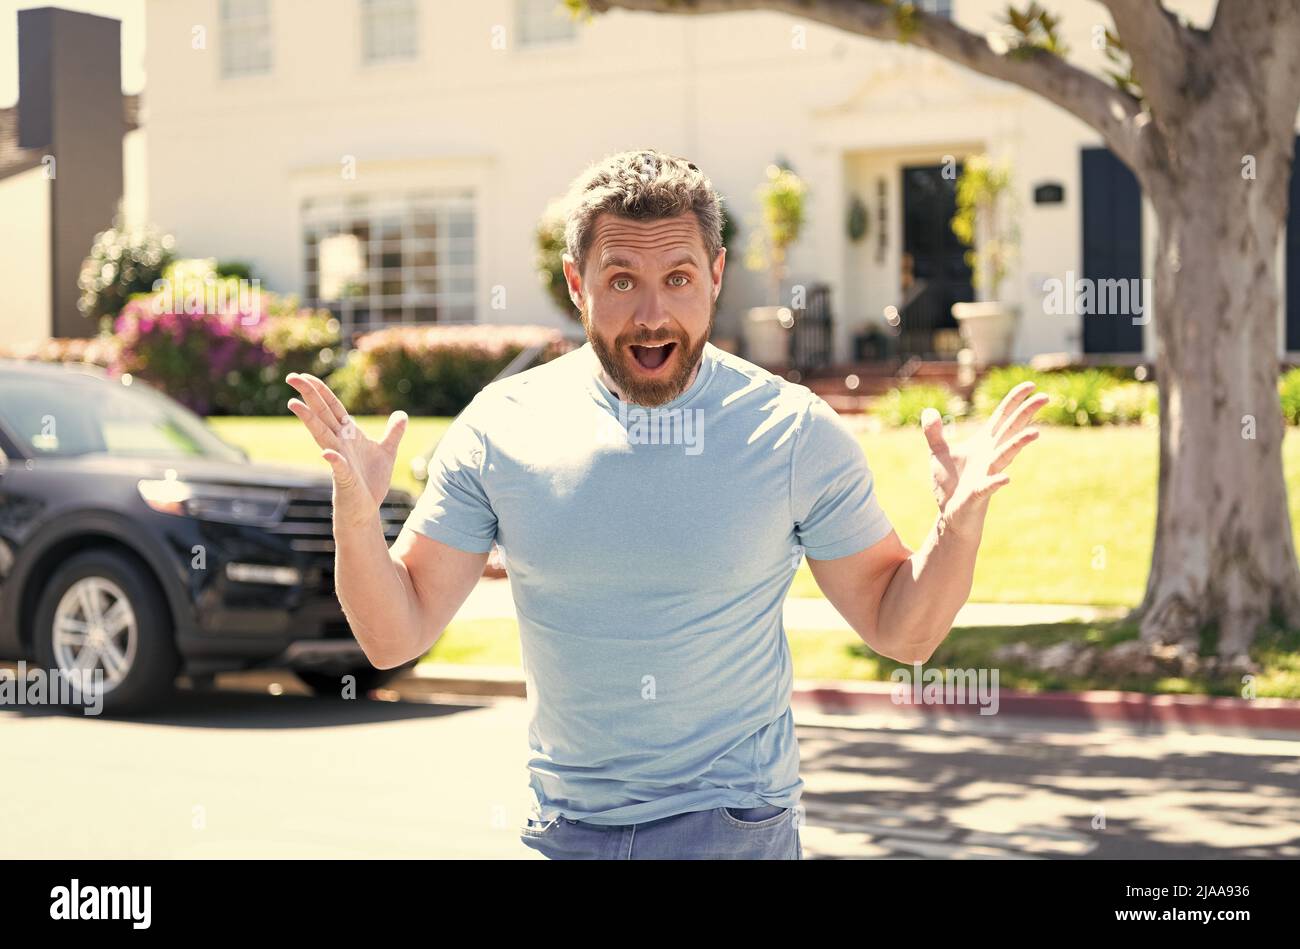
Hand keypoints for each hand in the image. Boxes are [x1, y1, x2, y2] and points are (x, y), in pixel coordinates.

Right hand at [285, 372, 407, 526]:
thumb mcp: (387, 452)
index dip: (321, 391)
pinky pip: (338, 467)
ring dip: (310, 420)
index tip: (305, 375)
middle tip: (291, 377)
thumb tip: (402, 414)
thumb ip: (393, 433)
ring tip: (294, 404)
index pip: (333, 408)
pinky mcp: (345, 479)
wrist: (366, 509)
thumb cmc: (371, 481)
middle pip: (323, 415)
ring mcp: (340, 460)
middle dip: (309, 396)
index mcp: (349, 435)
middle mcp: (340, 444)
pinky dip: (334, 460)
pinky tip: (327, 453)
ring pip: (323, 436)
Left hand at [920, 381, 1047, 536]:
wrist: (951, 515)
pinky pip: (988, 487)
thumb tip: (929, 411)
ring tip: (1035, 433)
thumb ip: (933, 432)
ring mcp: (987, 474)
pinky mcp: (978, 494)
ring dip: (1018, 444)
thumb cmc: (950, 484)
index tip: (1031, 384)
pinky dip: (996, 482)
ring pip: (1005, 456)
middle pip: (1011, 430)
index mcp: (983, 443)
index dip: (1015, 400)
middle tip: (1046, 397)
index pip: (1002, 417)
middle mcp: (990, 456)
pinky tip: (1005, 479)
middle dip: (1026, 414)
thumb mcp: (937, 453)